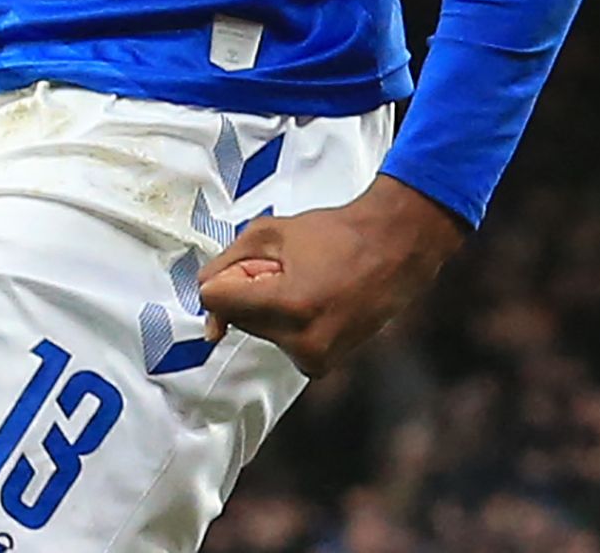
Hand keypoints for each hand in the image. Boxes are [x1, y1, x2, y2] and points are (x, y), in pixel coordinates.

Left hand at [197, 175, 464, 375]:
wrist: (394, 250)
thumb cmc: (334, 235)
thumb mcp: (266, 233)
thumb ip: (223, 264)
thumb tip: (205, 303)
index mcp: (288, 307)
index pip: (215, 301)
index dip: (228, 277)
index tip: (254, 266)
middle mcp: (301, 343)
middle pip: (237, 317)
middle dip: (251, 292)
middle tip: (289, 270)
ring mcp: (314, 359)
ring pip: (257, 330)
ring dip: (269, 307)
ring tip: (307, 283)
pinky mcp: (321, 366)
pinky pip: (280, 341)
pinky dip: (286, 322)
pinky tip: (315, 300)